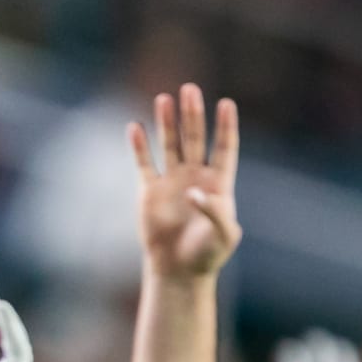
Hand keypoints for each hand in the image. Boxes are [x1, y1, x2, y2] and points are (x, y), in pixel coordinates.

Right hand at [128, 83, 240, 279]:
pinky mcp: (149, 191)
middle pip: (195, 138)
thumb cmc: (207, 256)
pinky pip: (144, 164)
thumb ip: (215, 213)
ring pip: (169, 145)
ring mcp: (171, 182)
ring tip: (164, 98)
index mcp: (219, 183)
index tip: (226, 103)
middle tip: (190, 90)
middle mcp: (195, 176)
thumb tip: (194, 193)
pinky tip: (135, 127)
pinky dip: (139, 146)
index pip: (224, 147)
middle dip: (192, 115)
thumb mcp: (223, 236)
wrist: (178, 271)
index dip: (225, 126)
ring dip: (167, 122)